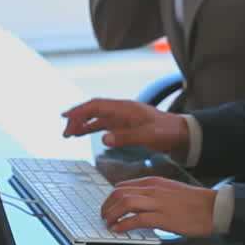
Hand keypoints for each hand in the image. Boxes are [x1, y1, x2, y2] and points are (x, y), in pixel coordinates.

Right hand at [62, 98, 189, 153]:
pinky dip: (90, 128)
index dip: (80, 110)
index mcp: (126, 108)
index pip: (97, 105)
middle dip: (77, 119)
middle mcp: (121, 110)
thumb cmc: (167, 131)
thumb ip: (126, 137)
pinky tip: (81, 134)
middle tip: (65, 132)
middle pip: (93, 110)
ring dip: (81, 124)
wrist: (179, 133)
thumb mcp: (148, 136)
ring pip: (96, 118)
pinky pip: (102, 125)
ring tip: (68, 134)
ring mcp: (121, 118)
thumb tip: (104, 139)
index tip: (66, 116)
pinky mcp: (123, 126)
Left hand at [100, 176, 216, 236]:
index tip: (106, 208)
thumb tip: (137, 205)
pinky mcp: (163, 217)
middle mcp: (153, 189)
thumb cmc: (194, 202)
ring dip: (112, 215)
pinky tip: (119, 230)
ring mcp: (158, 202)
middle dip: (106, 206)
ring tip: (108, 224)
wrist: (213, 207)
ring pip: (125, 203)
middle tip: (103, 217)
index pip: (123, 186)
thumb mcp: (170, 191)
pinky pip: (137, 219)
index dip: (110, 198)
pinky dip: (124, 225)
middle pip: (119, 193)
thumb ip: (153, 194)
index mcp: (154, 182)